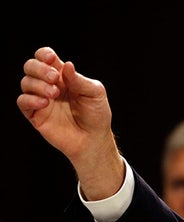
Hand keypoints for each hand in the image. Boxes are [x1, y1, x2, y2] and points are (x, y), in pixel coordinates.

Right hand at [17, 47, 123, 199]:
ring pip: (25, 82)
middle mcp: (49, 85)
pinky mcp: (35, 115)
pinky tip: (45, 103)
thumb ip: (79, 80)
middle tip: (53, 78)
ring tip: (54, 94)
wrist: (93, 139)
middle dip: (38, 68)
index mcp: (63, 76)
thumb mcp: (95, 94)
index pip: (45, 58)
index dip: (44, 55)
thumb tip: (67, 65)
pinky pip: (22, 102)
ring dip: (37, 85)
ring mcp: (40, 99)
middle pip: (30, 66)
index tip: (52, 59)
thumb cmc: (96, 115)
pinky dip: (30, 99)